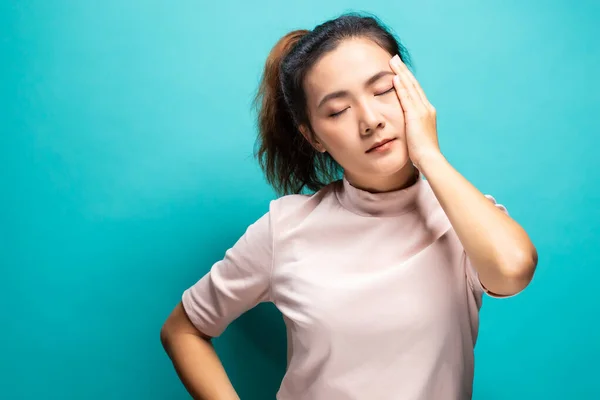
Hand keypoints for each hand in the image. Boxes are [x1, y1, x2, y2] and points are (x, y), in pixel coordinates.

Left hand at [389, 54, 440, 168]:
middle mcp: (426, 108)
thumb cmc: (422, 153)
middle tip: (395, 58)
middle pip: (413, 85)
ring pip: (410, 87)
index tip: (399, 69)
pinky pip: (406, 98)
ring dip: (401, 73)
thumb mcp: (417, 136)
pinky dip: (401, 87)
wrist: (430, 159)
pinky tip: (395, 77)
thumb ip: (412, 128)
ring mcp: (422, 111)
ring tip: (393, 62)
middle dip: (404, 71)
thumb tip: (406, 128)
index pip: (415, 91)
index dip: (407, 79)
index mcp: (427, 112)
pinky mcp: (415, 116)